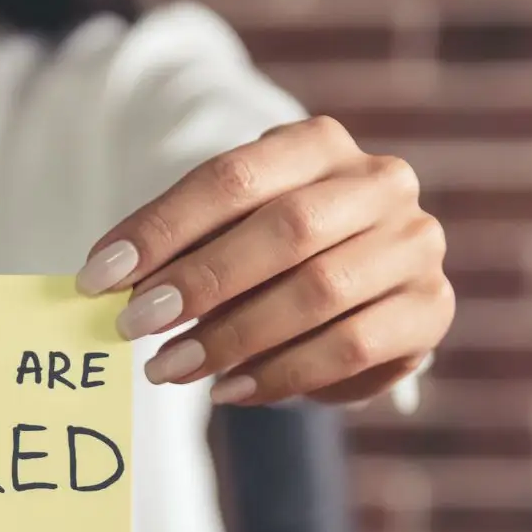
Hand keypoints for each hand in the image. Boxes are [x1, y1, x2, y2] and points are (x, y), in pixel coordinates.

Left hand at [76, 115, 451, 406]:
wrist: (363, 288)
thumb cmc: (273, 251)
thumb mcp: (227, 231)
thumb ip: (179, 249)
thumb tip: (105, 284)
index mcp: (319, 143)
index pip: (233, 176)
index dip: (163, 227)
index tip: (100, 275)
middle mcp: (380, 182)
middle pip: (285, 229)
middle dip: (198, 282)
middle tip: (132, 326)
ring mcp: (415, 244)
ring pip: (319, 292)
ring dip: (232, 337)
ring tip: (168, 368)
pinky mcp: (431, 308)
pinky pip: (352, 346)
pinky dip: (281, 373)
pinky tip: (229, 389)